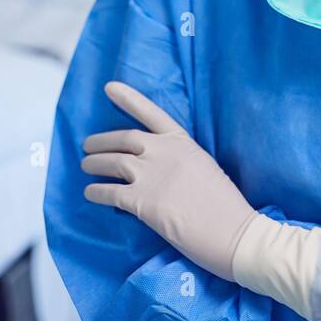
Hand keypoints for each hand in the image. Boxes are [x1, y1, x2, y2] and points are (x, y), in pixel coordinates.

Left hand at [81, 82, 257, 280]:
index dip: (128, 99)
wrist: (235, 233)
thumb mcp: (204, 168)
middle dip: (102, 141)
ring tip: (85, 166)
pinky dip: (96, 192)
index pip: (151, 113)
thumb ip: (179, 160)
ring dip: (94, 164)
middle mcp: (164, 152)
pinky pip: (110, 193)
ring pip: (112, 163)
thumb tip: (158, 166)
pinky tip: (89, 193)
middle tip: (88, 145)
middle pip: (124, 139)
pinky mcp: (143, 202)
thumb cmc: (226, 206)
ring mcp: (152, 175)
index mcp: (182, 142)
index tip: (109, 87)